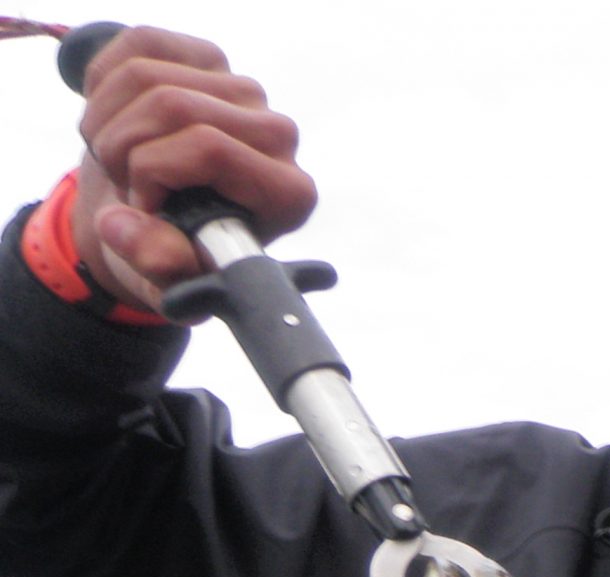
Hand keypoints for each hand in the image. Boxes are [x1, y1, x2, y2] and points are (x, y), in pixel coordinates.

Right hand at [69, 27, 316, 310]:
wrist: (158, 218)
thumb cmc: (174, 250)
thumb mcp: (168, 279)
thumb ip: (157, 266)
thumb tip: (128, 229)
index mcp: (288, 193)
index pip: (209, 147)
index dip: (152, 171)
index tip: (141, 206)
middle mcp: (280, 136)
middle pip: (172, 105)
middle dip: (120, 147)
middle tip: (121, 184)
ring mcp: (244, 92)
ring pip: (145, 76)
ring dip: (104, 122)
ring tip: (116, 160)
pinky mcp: (208, 60)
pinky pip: (136, 46)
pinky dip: (103, 85)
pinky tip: (114, 120)